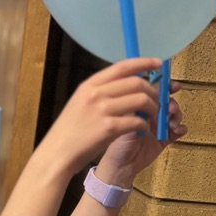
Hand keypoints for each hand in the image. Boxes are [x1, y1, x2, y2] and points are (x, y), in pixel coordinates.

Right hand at [45, 57, 164, 174]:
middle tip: (157, 100)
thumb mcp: (79, 103)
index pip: (122, 66)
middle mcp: (96, 93)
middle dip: (153, 90)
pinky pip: (138, 121)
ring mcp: (102, 110)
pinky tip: (143, 131)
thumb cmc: (69, 131)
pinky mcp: (109, 128)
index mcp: (89, 85)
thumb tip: (125, 84)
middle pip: (136, 82)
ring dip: (153, 108)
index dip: (143, 62)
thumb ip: (100, 92)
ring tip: (152, 117)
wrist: (58, 153)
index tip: (158, 63)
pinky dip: (145, 126)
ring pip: (141, 100)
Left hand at [97, 80, 185, 186]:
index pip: (153, 92)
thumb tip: (149, 95)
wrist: (121, 167)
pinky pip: (178, 130)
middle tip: (170, 108)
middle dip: (171, 102)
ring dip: (176, 115)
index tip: (171, 85)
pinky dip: (181, 128)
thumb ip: (137, 109)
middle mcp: (150, 114)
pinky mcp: (166, 138)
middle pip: (167, 101)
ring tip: (171, 122)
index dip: (163, 87)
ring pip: (174, 114)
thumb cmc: (116, 144)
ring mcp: (159, 126)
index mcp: (139, 107)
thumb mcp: (123, 123)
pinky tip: (177, 130)